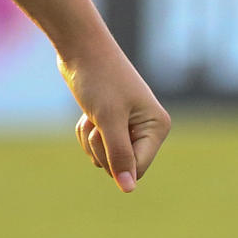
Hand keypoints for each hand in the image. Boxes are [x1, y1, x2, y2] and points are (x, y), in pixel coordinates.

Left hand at [59, 43, 170, 193]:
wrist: (79, 47)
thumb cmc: (98, 79)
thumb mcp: (108, 120)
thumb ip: (119, 156)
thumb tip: (128, 189)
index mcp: (158, 127)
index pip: (137, 169)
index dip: (115, 161)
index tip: (104, 135)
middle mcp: (148, 128)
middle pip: (120, 165)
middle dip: (100, 148)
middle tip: (97, 121)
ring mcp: (129, 124)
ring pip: (105, 156)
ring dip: (91, 139)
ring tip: (92, 113)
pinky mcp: (110, 120)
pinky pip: (96, 144)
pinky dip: (86, 132)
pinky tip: (87, 112)